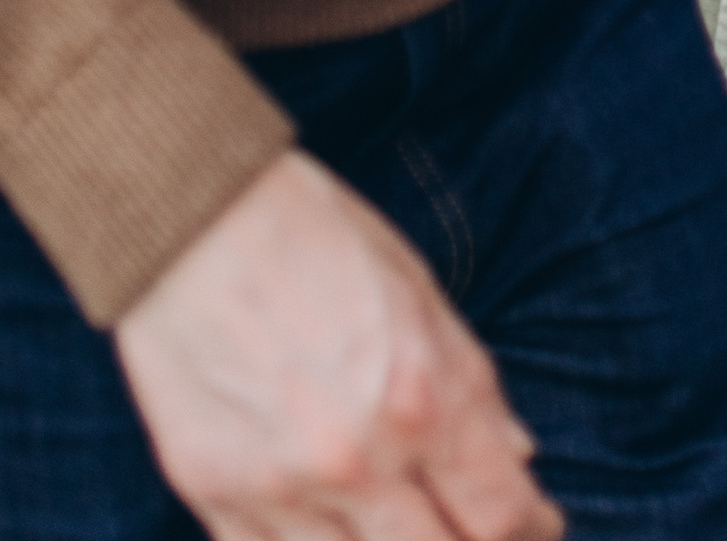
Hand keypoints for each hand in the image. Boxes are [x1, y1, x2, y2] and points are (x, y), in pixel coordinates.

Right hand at [115, 148, 559, 540]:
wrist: (189, 218)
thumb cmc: (313, 236)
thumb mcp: (417, 289)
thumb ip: (471, 384)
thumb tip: (517, 455)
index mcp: (418, 397)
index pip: (500, 514)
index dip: (532, 530)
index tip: (536, 524)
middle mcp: (356, 460)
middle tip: (472, 526)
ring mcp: (281, 490)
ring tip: (405, 525)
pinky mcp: (215, 499)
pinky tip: (336, 533)